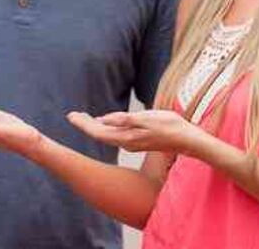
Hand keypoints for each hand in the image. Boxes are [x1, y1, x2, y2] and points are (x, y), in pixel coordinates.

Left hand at [67, 109, 202, 154]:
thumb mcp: (147, 119)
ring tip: (84, 117)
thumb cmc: (169, 126)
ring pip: (107, 135)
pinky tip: (104, 123)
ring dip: (95, 126)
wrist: (187, 140)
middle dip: (86, 124)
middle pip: (100, 134)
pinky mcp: (138, 141)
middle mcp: (126, 143)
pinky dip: (106, 128)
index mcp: (126, 138)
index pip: (98, 132)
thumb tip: (103, 120)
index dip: (83, 124)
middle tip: (73, 115)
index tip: (71, 116)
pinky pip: (115, 135)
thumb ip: (124, 120)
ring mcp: (132, 143)